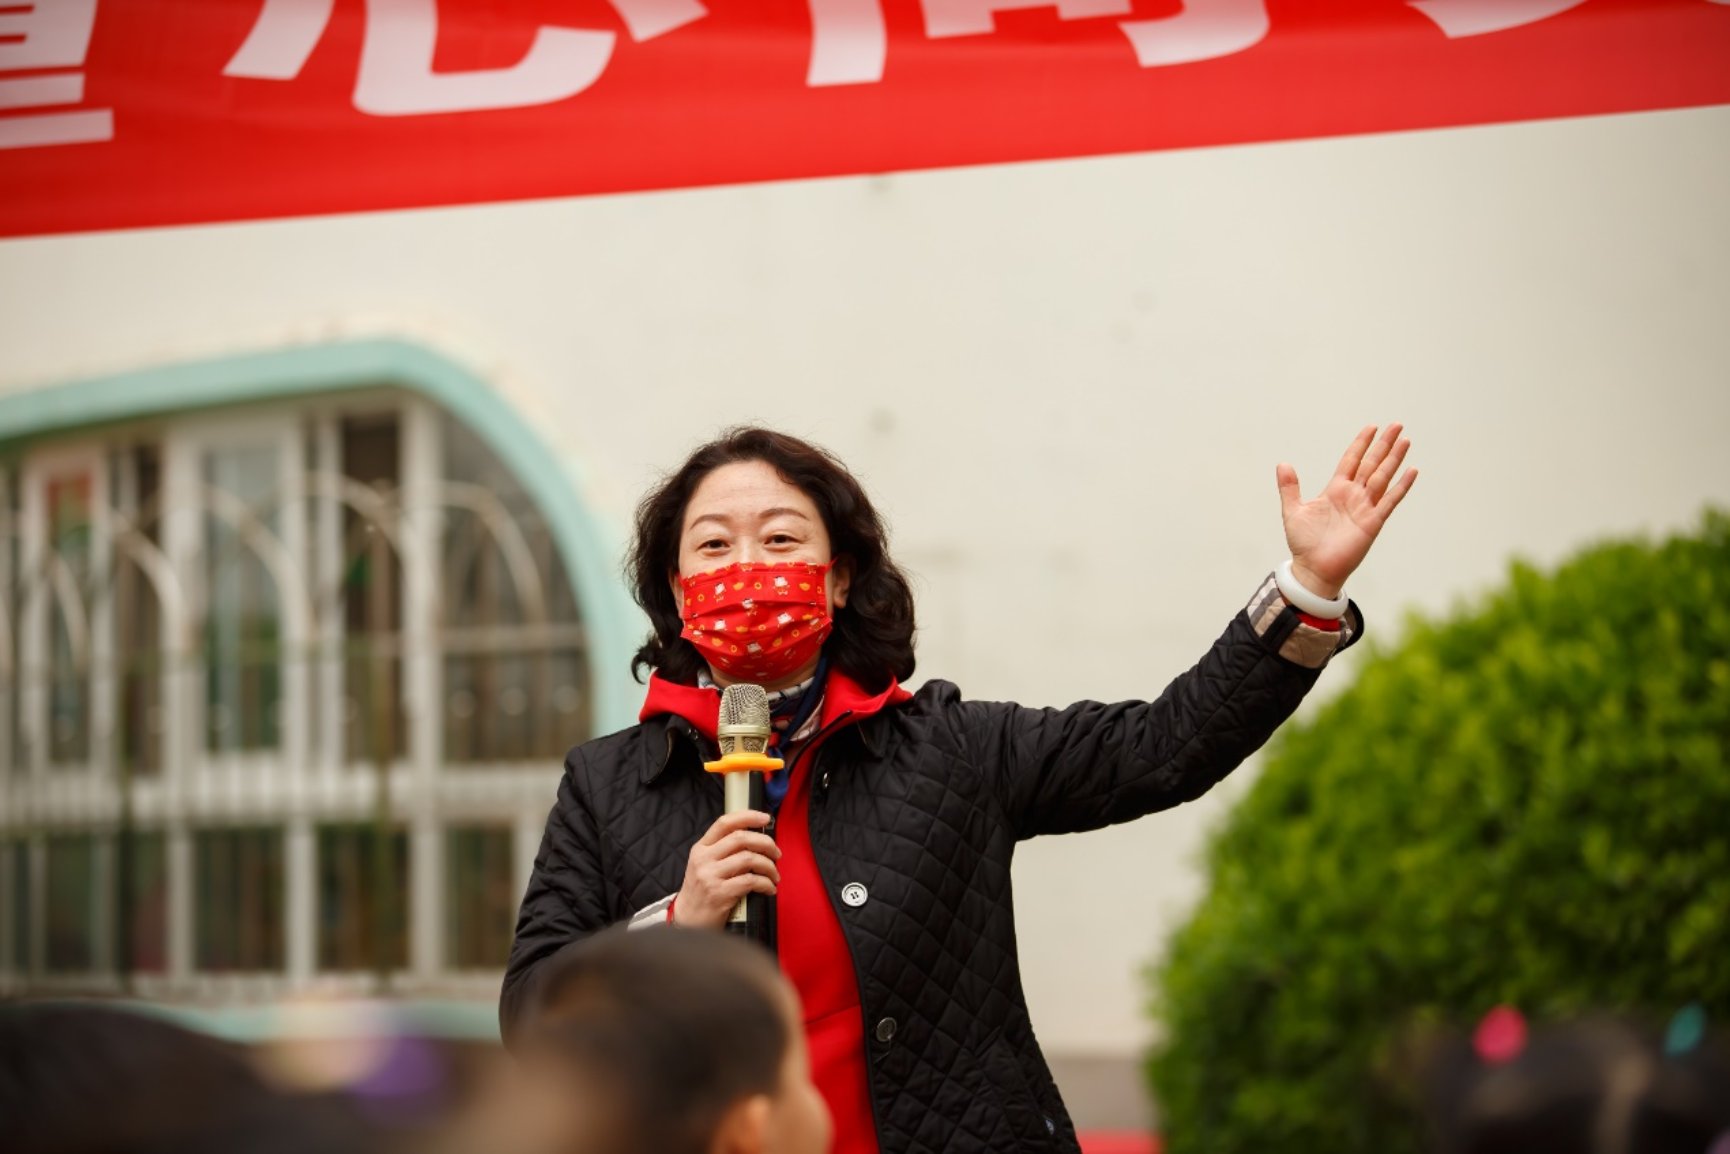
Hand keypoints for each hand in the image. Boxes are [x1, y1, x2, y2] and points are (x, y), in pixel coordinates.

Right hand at [672, 810, 780, 928]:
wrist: (687, 921)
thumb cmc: (701, 892)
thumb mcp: (704, 865)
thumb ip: (723, 850)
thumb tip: (755, 838)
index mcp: (701, 848)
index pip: (725, 823)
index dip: (748, 816)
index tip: (766, 818)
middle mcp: (704, 859)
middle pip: (741, 838)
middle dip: (766, 843)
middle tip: (776, 854)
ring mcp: (710, 876)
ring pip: (749, 859)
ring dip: (768, 866)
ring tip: (774, 875)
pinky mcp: (719, 893)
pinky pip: (751, 881)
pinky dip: (766, 884)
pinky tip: (769, 888)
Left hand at [1276, 424, 1416, 597]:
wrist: (1313, 569)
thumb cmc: (1304, 543)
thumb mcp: (1293, 510)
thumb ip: (1289, 487)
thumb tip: (1283, 464)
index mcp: (1336, 490)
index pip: (1352, 460)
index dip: (1361, 444)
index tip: (1371, 427)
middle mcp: (1353, 496)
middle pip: (1372, 464)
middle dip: (1383, 445)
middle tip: (1397, 425)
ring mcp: (1365, 508)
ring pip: (1383, 477)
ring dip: (1394, 459)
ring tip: (1405, 440)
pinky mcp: (1372, 523)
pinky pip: (1389, 501)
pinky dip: (1401, 486)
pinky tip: (1411, 471)